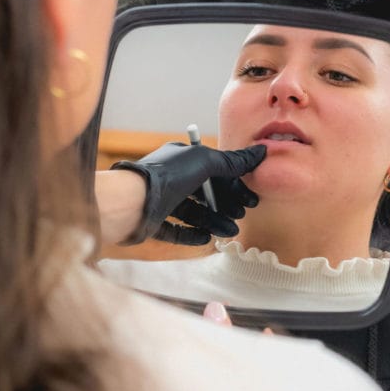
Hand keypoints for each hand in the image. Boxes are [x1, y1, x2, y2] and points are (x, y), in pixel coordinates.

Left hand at [111, 142, 265, 245]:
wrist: (128, 202)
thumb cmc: (167, 176)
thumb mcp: (205, 162)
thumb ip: (232, 161)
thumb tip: (261, 152)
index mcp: (182, 159)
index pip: (214, 171)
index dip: (234, 185)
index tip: (250, 200)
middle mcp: (171, 178)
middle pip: (205, 193)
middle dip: (225, 205)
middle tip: (240, 216)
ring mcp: (161, 201)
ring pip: (193, 213)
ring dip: (213, 221)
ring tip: (228, 232)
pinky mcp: (152, 223)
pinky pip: (176, 230)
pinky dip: (191, 234)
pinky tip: (205, 238)